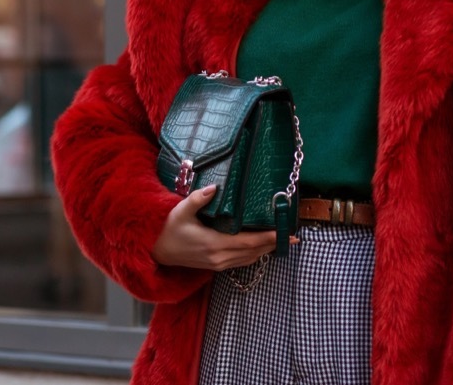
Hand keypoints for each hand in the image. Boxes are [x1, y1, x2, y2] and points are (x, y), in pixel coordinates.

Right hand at [151, 184, 277, 270]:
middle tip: (293, 236)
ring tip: (283, 240)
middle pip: (255, 252)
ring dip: (267, 250)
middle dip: (274, 243)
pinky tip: (263, 247)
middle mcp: (220, 257)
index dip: (269, 238)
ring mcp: (219, 263)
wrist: (158, 251)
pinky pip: (243, 261)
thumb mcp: (181, 210)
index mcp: (214, 244)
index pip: (249, 242)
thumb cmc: (170, 229)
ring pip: (251, 258)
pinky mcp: (217, 265)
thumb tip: (215, 188)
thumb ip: (198, 199)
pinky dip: (256, 254)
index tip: (285, 233)